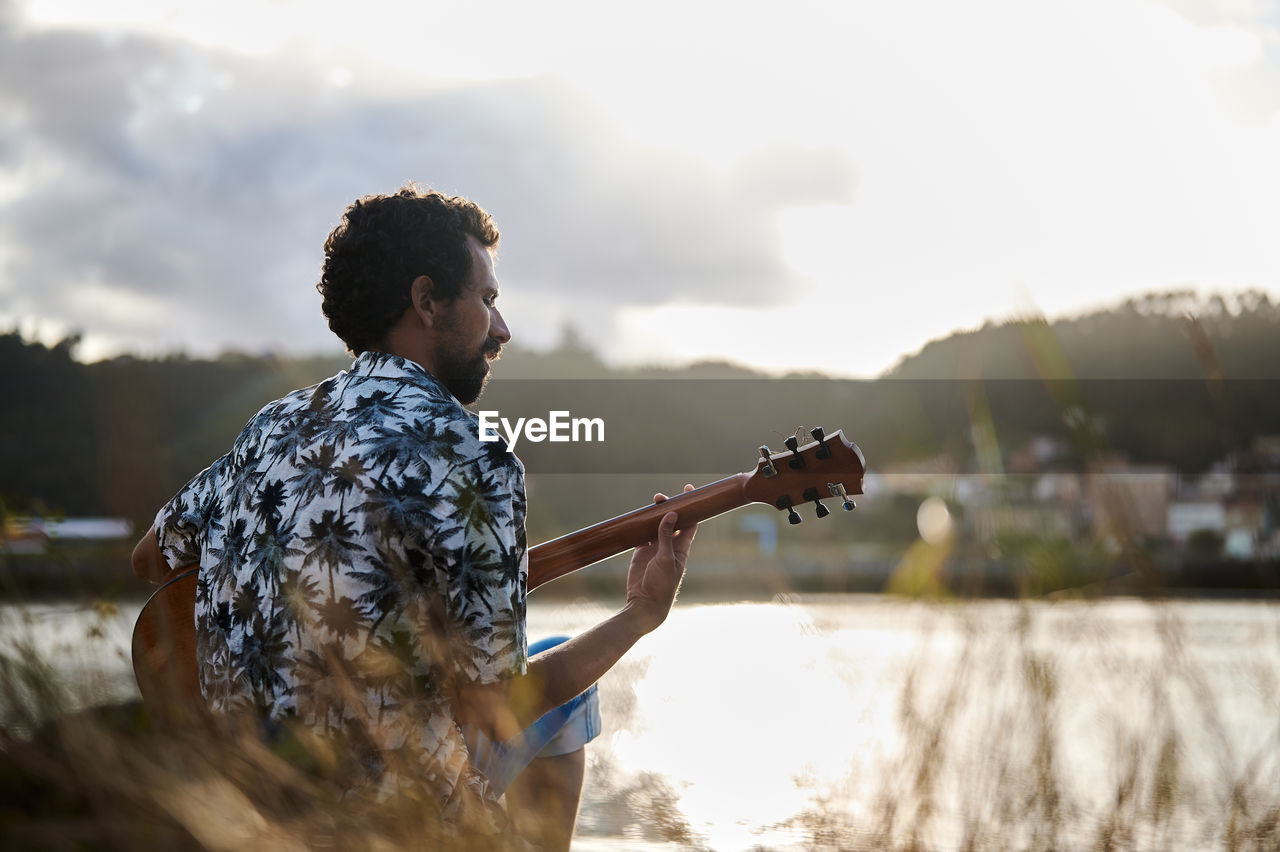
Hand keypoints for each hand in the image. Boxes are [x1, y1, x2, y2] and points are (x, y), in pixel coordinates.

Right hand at [624, 485, 697, 634]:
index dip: (691, 507)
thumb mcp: (666, 559)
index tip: (689, 491)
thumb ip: (666, 537)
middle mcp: (669, 546)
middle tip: (661, 497)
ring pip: (656, 526)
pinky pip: (641, 535)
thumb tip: (671, 514)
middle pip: (671, 521)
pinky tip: (638, 518)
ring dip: (654, 515)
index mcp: (681, 547)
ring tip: (652, 502)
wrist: (645, 603)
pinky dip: (640, 526)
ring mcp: (655, 549)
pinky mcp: (641, 552)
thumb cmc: (662, 585)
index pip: (690, 522)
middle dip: (668, 507)